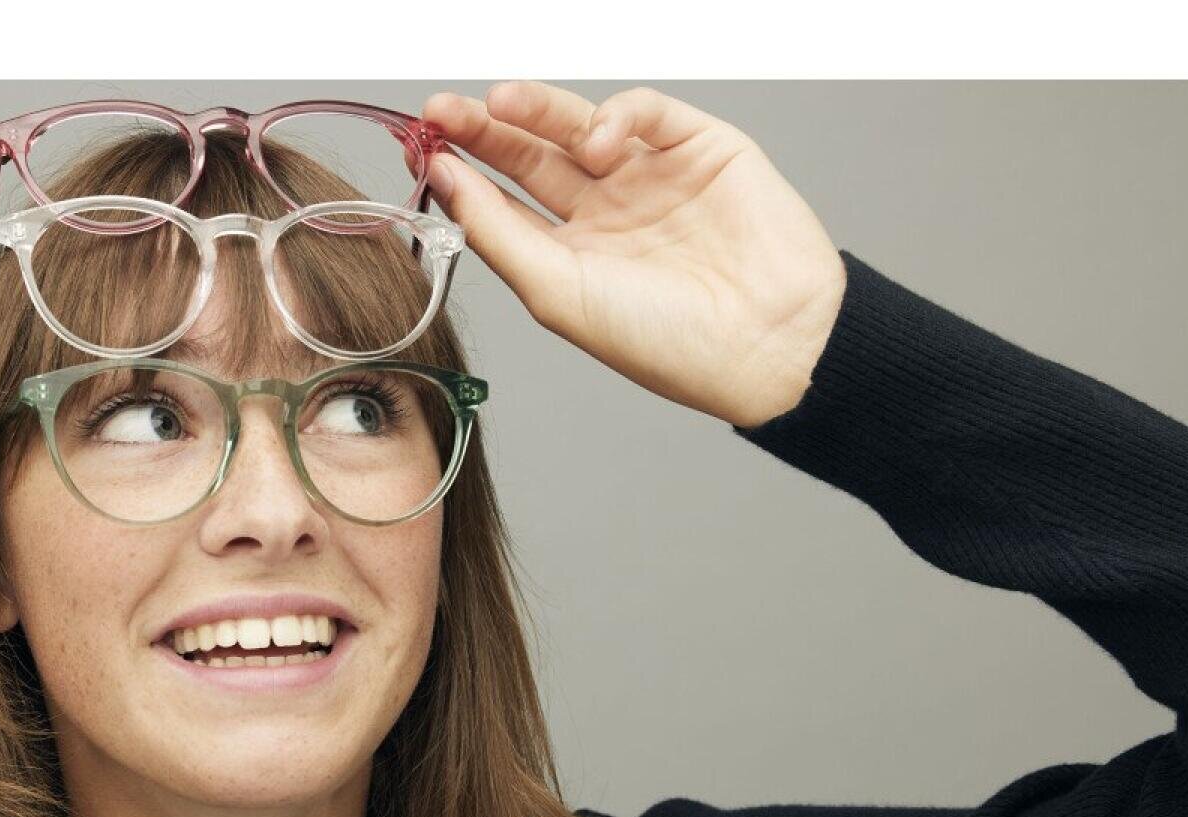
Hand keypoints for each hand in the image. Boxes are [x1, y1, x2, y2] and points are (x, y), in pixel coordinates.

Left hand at [422, 82, 846, 428]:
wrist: (767, 343)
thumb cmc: (665, 341)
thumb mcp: (559, 293)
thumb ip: (498, 235)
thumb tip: (445, 180)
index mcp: (569, 254)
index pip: (501, 201)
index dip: (461, 173)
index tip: (421, 148)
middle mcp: (605, 212)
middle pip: (530, 155)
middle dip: (485, 128)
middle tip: (442, 110)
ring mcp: (651, 177)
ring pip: (579, 124)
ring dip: (536, 108)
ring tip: (501, 103)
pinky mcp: (700, 147)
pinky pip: (646, 112)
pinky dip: (615, 115)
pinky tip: (597, 142)